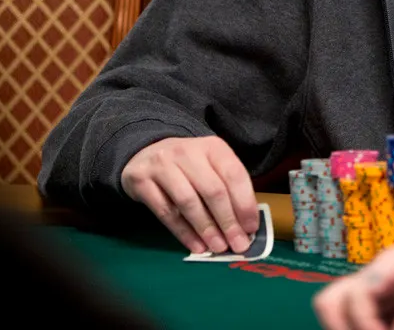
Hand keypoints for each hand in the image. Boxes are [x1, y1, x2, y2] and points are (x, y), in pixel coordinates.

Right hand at [121, 136, 257, 254]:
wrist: (145, 153)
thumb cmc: (188, 165)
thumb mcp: (210, 166)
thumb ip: (228, 188)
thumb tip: (246, 225)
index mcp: (212, 147)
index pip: (234, 175)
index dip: (245, 203)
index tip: (251, 228)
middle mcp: (188, 152)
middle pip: (213, 190)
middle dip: (228, 221)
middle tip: (238, 244)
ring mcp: (163, 165)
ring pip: (188, 202)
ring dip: (206, 229)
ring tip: (218, 247)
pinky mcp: (142, 181)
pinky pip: (165, 212)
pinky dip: (183, 232)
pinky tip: (196, 246)